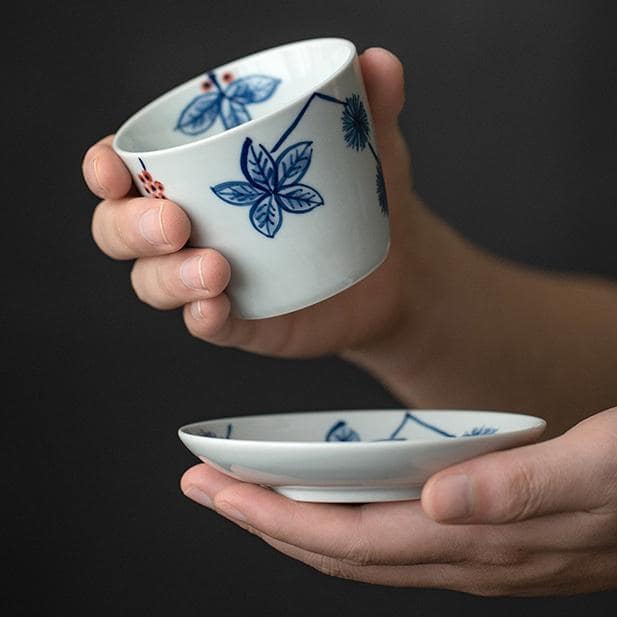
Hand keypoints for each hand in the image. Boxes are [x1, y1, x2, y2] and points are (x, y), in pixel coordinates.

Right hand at [82, 48, 422, 358]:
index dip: (104, 169)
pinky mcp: (240, 320)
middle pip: (121, 231)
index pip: (129, 172)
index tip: (110, 166)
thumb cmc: (360, 198)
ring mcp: (211, 279)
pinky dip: (203, 318)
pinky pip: (205, 323)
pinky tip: (214, 309)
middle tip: (175, 221)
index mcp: (199, 177)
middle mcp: (191, 230)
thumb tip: (380, 62)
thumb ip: (369, 103)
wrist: (397, 270)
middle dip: (131, 227)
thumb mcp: (366, 146)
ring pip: (153, 283)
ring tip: (215, 270)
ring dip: (170, 277)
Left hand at [181, 408, 616, 595]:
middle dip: (262, 520)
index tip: (219, 493)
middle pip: (336, 548)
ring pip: (355, 545)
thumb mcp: (595, 468)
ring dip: (292, 519)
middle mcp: (459, 554)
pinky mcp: (474, 532)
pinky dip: (337, 517)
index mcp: (474, 539)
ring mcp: (465, 549)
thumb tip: (437, 502)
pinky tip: (323, 498)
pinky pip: (384, 534)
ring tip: (244, 491)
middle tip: (204, 488)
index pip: (349, 540)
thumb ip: (519, 489)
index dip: (277, 520)